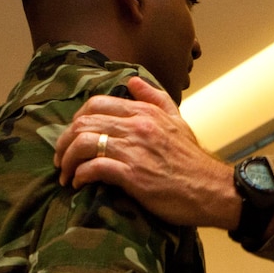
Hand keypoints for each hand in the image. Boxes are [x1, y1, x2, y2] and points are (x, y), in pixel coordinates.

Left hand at [54, 77, 239, 228]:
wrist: (212, 190)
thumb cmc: (192, 161)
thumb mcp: (178, 122)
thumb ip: (155, 99)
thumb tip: (132, 81)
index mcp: (145, 112)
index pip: (96, 104)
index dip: (76, 120)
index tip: (73, 137)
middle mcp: (138, 126)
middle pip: (83, 123)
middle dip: (64, 142)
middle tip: (61, 159)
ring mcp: (134, 150)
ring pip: (84, 143)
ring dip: (67, 160)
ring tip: (66, 174)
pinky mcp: (133, 175)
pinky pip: (94, 168)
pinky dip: (80, 176)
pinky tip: (79, 184)